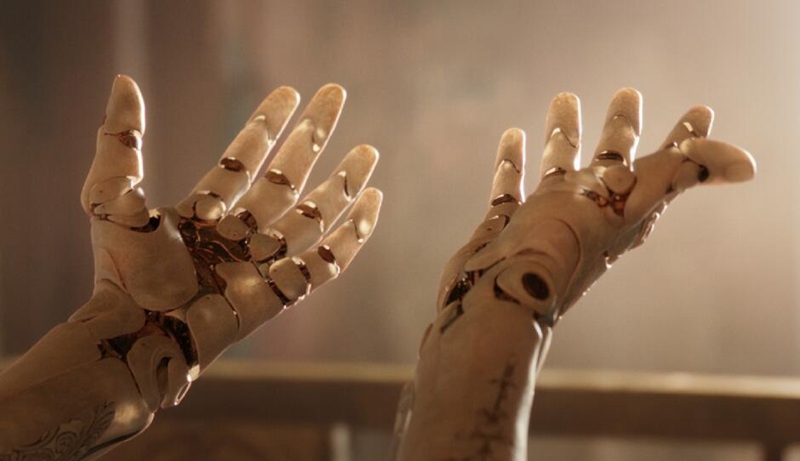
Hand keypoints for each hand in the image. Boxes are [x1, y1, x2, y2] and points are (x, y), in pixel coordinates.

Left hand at [75, 76, 381, 409]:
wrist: (138, 335)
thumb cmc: (121, 275)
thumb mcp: (109, 197)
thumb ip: (121, 140)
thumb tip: (125, 80)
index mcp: (205, 212)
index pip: (244, 158)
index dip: (267, 124)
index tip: (290, 92)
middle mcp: (238, 234)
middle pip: (287, 177)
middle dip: (313, 136)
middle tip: (336, 95)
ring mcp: (262, 264)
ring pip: (314, 216)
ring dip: (343, 183)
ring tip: (369, 151)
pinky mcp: (282, 294)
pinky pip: (326, 263)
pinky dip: (352, 237)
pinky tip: (372, 203)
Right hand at [397, 89, 754, 460]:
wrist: (503, 299)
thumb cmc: (565, 249)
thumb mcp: (629, 205)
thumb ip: (678, 175)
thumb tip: (746, 165)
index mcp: (624, 208)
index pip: (666, 166)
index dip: (687, 139)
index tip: (701, 110)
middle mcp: (588, 213)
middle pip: (612, 162)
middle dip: (622, 127)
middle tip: (628, 93)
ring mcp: (545, 221)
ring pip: (559, 169)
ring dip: (564, 135)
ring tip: (564, 97)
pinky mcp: (506, 229)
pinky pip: (511, 190)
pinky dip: (512, 164)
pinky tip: (512, 137)